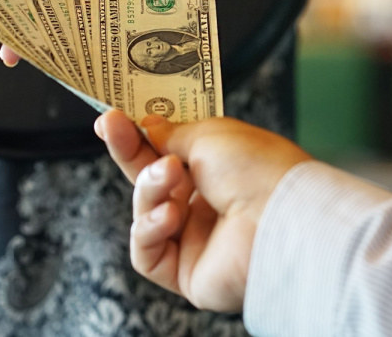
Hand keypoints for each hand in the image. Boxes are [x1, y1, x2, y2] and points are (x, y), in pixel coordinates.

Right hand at [94, 109, 311, 311]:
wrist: (281, 219)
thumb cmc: (257, 170)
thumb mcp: (209, 134)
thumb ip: (170, 133)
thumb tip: (147, 126)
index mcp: (218, 172)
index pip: (167, 153)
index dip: (138, 137)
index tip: (113, 118)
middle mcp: (206, 206)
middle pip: (150, 181)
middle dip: (129, 153)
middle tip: (110, 127)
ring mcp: (196, 241)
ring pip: (145, 212)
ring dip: (149, 189)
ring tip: (169, 177)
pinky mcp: (187, 273)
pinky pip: (148, 252)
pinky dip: (150, 229)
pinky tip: (169, 215)